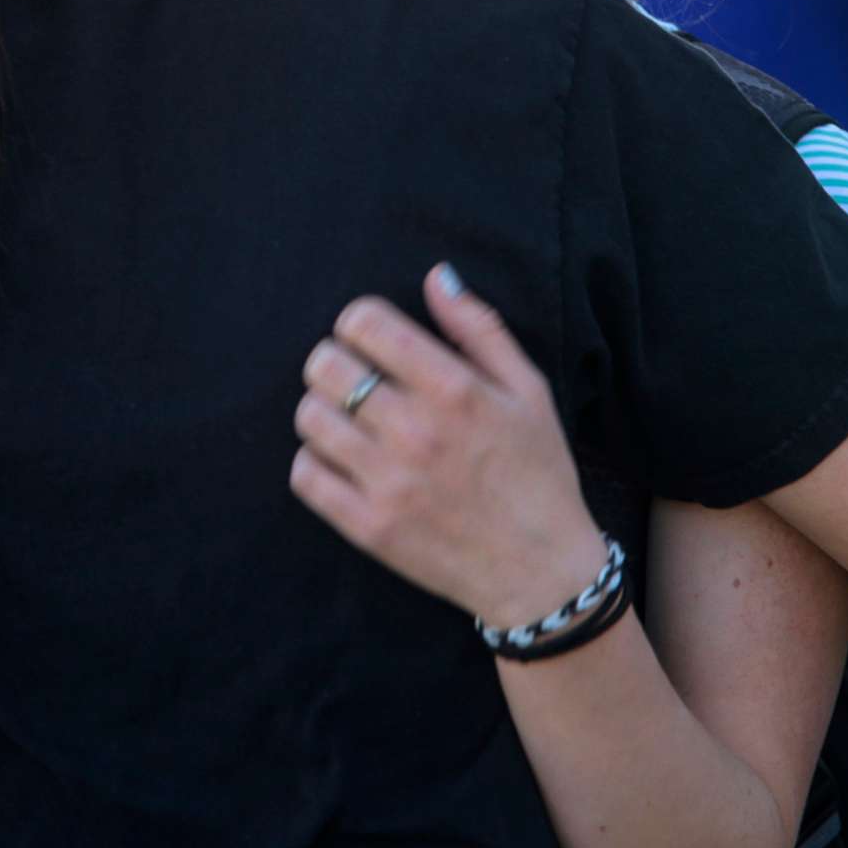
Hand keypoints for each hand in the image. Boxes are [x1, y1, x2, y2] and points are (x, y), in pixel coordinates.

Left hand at [290, 266, 608, 631]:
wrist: (541, 571)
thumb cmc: (538, 474)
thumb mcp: (528, 391)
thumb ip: (479, 329)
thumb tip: (436, 276)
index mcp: (455, 390)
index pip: (366, 324)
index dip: (358, 322)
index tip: (370, 339)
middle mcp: (416, 431)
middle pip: (325, 365)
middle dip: (333, 360)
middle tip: (353, 376)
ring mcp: (388, 482)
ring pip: (310, 417)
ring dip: (322, 409)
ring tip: (349, 419)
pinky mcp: (368, 527)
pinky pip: (306, 475)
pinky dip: (313, 460)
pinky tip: (341, 460)